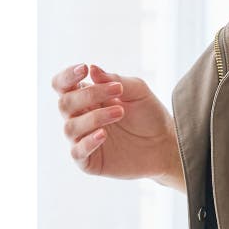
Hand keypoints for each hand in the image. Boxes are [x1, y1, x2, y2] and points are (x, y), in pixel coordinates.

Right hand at [52, 62, 184, 190]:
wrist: (166, 145)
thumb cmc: (149, 116)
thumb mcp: (138, 92)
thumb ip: (115, 80)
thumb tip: (93, 69)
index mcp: (88, 99)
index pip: (63, 86)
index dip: (67, 76)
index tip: (84, 68)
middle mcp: (80, 118)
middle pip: (65, 103)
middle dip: (88, 95)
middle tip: (117, 91)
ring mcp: (83, 139)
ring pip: (70, 127)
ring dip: (95, 117)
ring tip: (120, 112)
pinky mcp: (89, 161)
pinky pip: (77, 152)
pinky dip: (88, 142)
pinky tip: (103, 134)